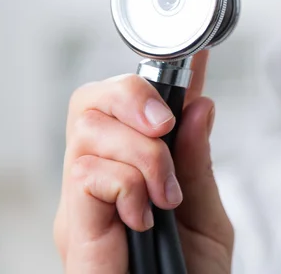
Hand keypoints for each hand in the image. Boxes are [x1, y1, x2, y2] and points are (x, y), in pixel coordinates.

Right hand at [53, 51, 233, 272]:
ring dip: (143, 155)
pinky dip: (129, 184)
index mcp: (132, 171)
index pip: (134, 108)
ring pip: (90, 129)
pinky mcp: (74, 225)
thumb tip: (201, 107)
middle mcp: (100, 179)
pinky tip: (145, 215)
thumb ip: (198, 163)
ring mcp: (82, 201)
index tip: (193, 54)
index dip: (158, 76)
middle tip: (166, 126)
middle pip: (91, 100)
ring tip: (166, 197)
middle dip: (134, 97)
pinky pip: (89, 172)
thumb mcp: (206, 215)